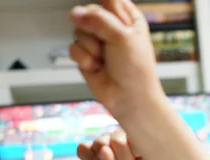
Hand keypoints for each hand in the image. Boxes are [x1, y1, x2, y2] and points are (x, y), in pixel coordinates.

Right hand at [69, 0, 164, 121]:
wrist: (130, 99)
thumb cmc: (136, 71)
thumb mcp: (122, 37)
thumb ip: (98, 19)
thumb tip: (76, 13)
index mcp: (128, 18)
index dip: (103, 8)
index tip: (102, 20)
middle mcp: (112, 28)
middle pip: (89, 12)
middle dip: (95, 29)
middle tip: (106, 43)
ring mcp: (98, 42)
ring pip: (79, 30)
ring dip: (90, 47)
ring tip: (103, 59)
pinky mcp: (86, 56)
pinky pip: (73, 48)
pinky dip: (84, 59)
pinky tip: (96, 67)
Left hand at [77, 128, 174, 159]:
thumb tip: (105, 150)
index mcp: (93, 151)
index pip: (84, 149)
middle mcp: (106, 139)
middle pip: (100, 143)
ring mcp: (122, 132)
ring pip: (117, 140)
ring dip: (128, 156)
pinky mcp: (138, 128)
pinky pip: (133, 137)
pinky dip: (138, 150)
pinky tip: (142, 154)